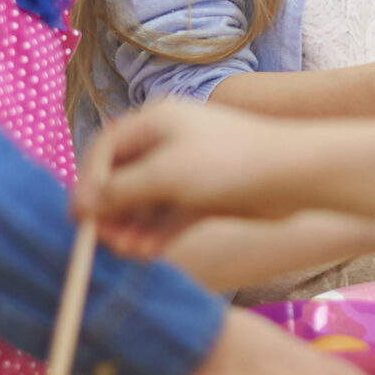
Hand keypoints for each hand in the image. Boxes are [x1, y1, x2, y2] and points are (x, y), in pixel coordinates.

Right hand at [74, 100, 296, 254]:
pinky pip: (169, 218)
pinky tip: (146, 253)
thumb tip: (82, 205)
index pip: (107, 149)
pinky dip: (156, 235)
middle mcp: (169, 144)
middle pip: (124, 179)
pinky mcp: (205, 200)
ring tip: (129, 251)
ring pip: (146, 204)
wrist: (293, 175)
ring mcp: (188, 173)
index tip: (80, 216)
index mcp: (156, 121)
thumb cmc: (230, 162)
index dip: (90, 182)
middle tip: (104, 241)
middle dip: (112, 211)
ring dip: (133, 228)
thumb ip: (121, 190)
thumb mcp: (167, 174)